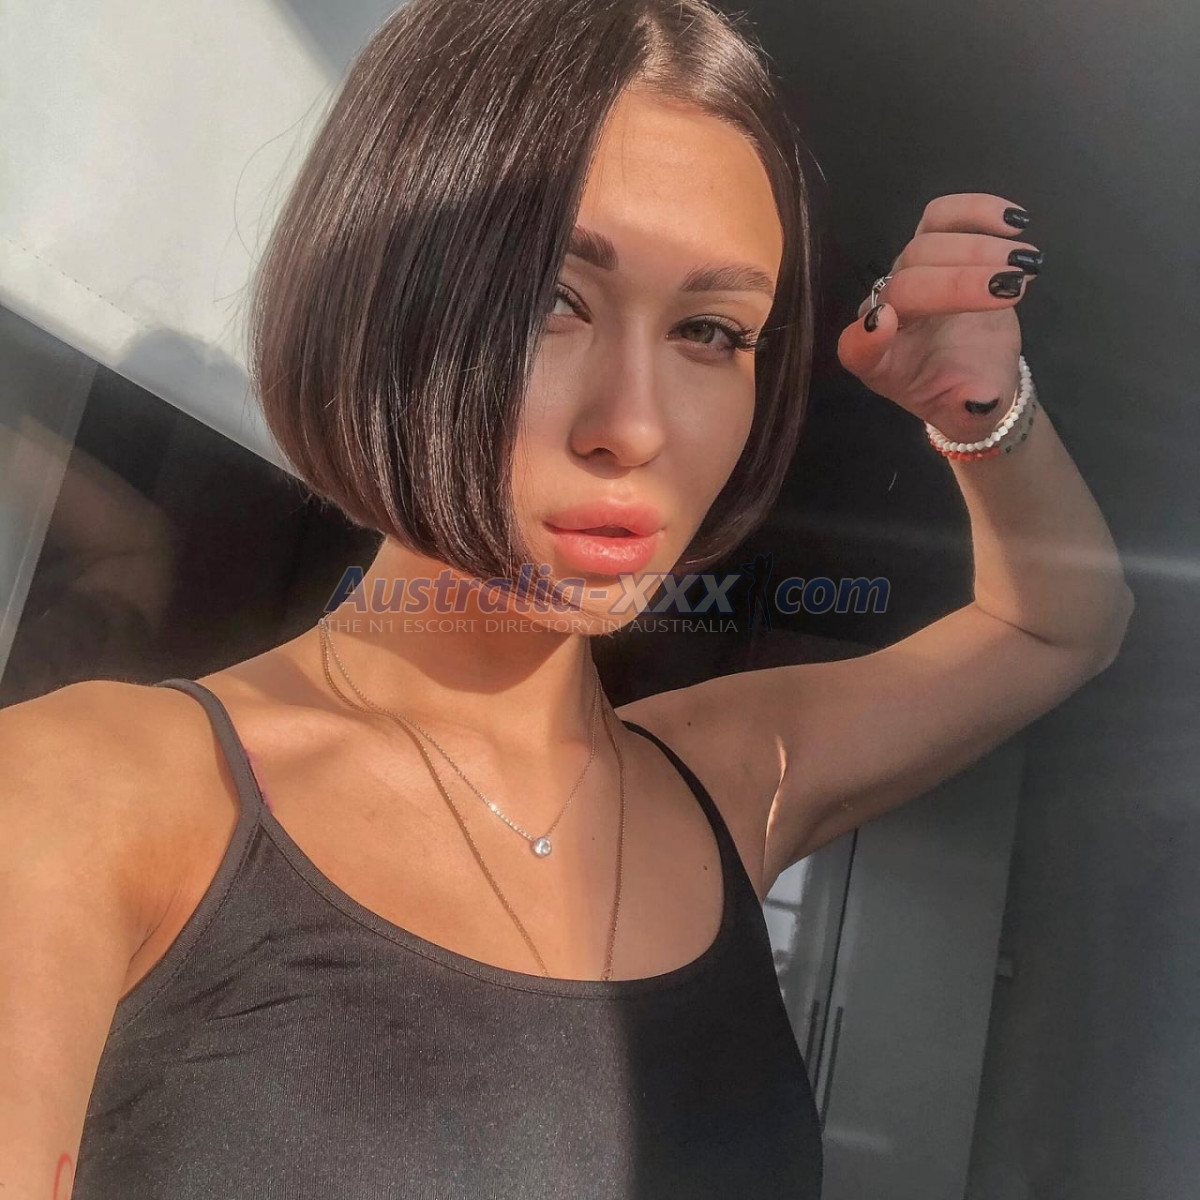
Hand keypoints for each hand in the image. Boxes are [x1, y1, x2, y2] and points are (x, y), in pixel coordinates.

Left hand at [836, 193, 1040, 442]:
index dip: (866, 337)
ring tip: (1025, 261)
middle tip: (1013, 287)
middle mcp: (885, 316)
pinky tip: (1015, 222)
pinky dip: (976, 210)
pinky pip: (941, 217)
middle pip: (906, 285)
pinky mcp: (933, 248)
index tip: (886, 324)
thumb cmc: (965, 395)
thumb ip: (969, 410)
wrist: (979, 373)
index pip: (856, 349)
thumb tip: (977, 398)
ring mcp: (906, 276)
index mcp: (880, 363)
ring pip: (924, 245)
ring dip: (976, 247)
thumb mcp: (969, 415)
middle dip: (959, 283)